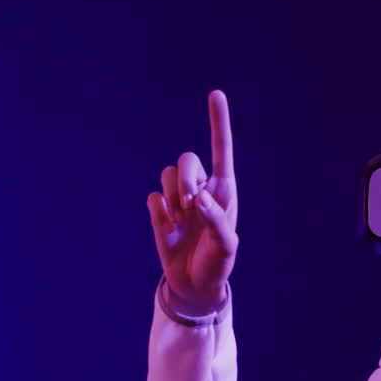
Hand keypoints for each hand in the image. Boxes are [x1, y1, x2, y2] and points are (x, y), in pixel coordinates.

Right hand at [146, 90, 238, 314]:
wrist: (195, 286)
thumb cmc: (218, 264)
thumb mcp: (226, 247)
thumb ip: (217, 221)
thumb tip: (199, 198)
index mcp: (224, 190)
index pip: (222, 149)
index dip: (218, 121)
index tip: (216, 94)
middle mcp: (201, 189)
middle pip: (187, 159)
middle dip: (186, 176)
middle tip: (191, 202)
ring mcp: (179, 200)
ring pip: (167, 175)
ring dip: (173, 194)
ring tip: (181, 218)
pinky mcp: (160, 213)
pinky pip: (153, 198)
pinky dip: (159, 212)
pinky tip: (168, 229)